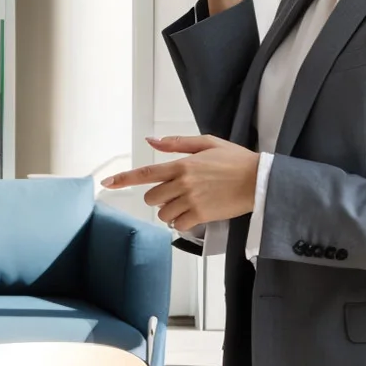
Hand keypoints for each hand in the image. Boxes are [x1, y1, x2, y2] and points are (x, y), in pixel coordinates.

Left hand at [107, 130, 256, 234]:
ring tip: (186, 205)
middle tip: (174, 194)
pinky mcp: (201, 215)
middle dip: (158, 198)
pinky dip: (180, 222)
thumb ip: (177, 143)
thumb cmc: (235, 160)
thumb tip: (152, 141)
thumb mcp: (207, 143)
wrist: (258, 180)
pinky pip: (178, 225)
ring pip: (163, 213)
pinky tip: (191, 215)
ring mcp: (191, 200)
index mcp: (182, 164)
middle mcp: (183, 183)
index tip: (107, 183)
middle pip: (152, 197)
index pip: (146, 173)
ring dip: (169, 212)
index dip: (124, 179)